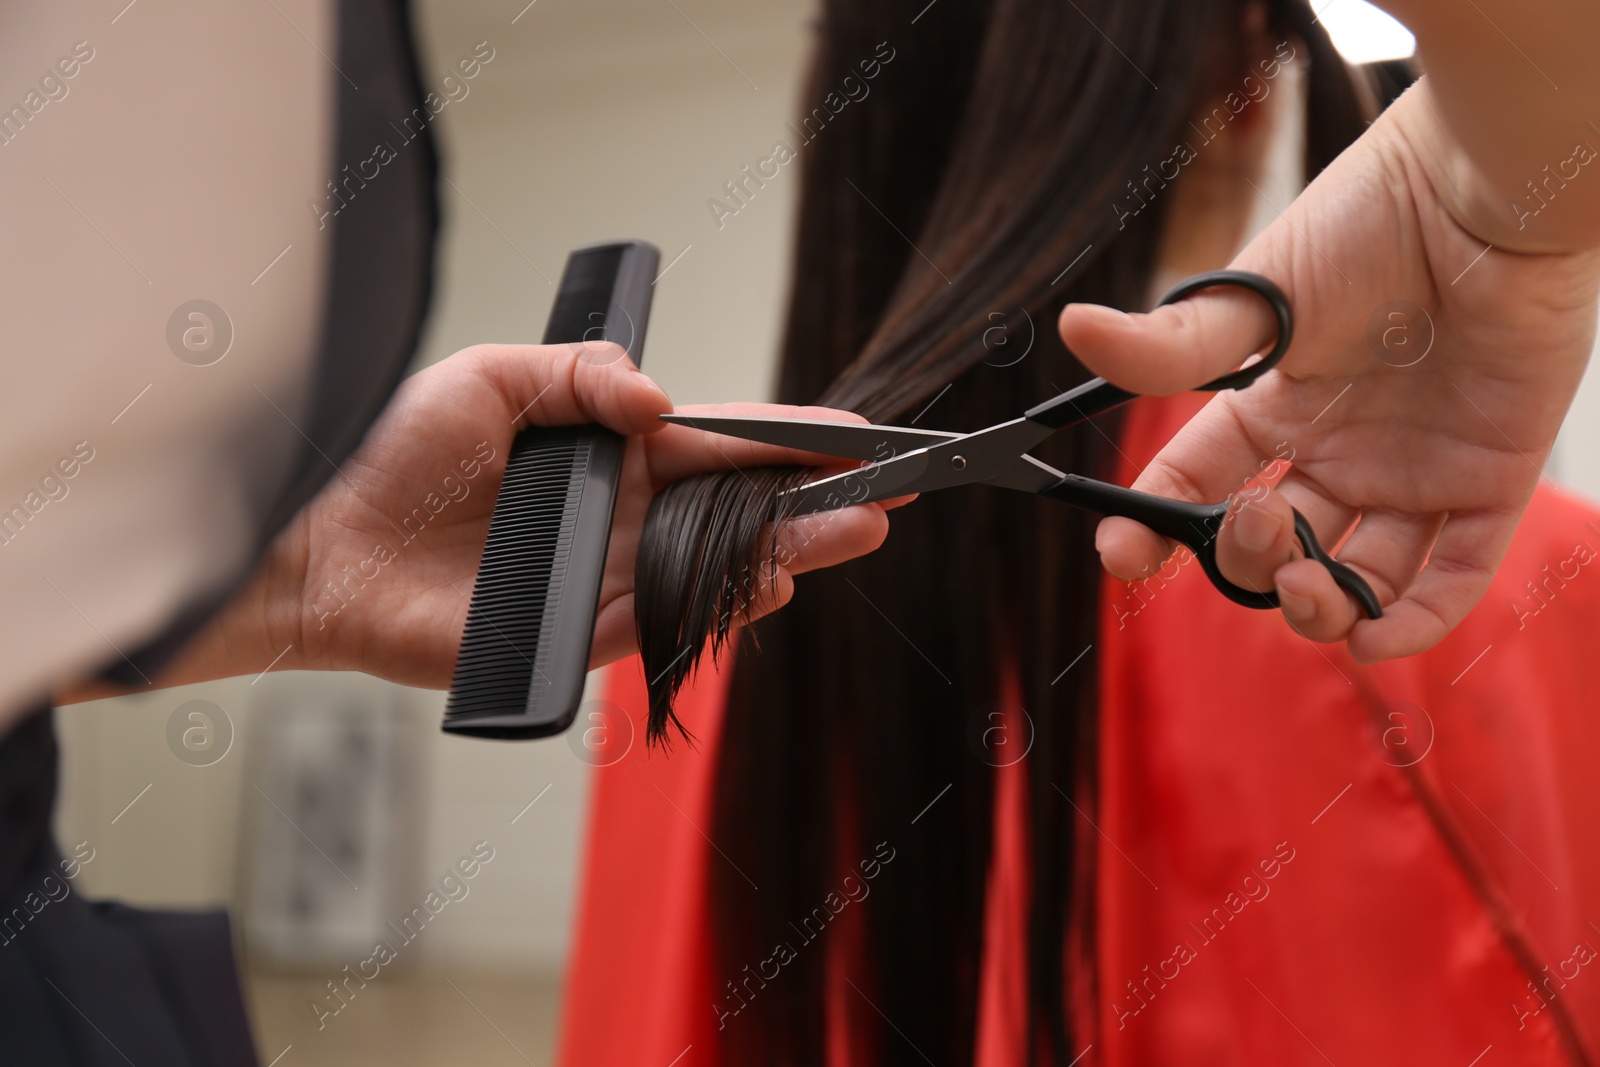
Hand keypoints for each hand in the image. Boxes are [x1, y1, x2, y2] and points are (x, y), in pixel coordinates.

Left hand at [62, 343, 897, 698]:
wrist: (317, 540)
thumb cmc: (388, 451)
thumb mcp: (486, 375)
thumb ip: (578, 374)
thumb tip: (661, 400)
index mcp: (606, 449)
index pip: (717, 442)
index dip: (786, 439)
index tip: (853, 435)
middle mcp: (617, 514)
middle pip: (737, 511)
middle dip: (813, 504)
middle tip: (882, 497)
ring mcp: (602, 577)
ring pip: (714, 570)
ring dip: (784, 557)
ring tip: (845, 535)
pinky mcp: (575, 636)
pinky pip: (662, 623)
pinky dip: (715, 608)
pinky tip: (765, 584)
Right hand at [1059, 83, 1599, 662]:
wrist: (1485, 193)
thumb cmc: (1372, 222)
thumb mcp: (1260, 294)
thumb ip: (1173, 342)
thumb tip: (1073, 327)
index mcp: (1275, 408)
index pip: (1197, 486)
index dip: (1152, 526)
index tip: (1122, 556)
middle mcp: (1337, 450)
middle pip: (1274, 545)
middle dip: (1249, 559)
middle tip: (1260, 517)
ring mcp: (1412, 471)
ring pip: (1356, 578)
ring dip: (1319, 607)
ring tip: (1307, 586)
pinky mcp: (1489, 479)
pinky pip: (1453, 578)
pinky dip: (1415, 621)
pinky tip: (1373, 632)